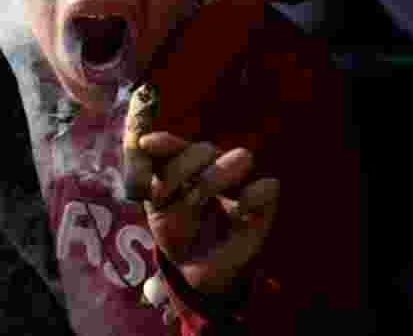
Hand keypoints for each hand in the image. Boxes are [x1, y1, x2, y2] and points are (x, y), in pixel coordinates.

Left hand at [138, 132, 279, 296]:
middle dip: (182, 168)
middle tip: (166, 194)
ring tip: (196, 200)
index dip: (166, 143)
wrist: (195, 271)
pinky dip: (252, 196)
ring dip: (215, 177)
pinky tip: (238, 212)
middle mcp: (216, 168)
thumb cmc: (177, 233)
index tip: (145, 145)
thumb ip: (154, 175)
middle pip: (206, 149)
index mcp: (190, 164)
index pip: (181, 144)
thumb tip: (144, 141)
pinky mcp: (263, 206)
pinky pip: (268, 187)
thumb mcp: (157, 206)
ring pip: (241, 158)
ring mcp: (241, 184)